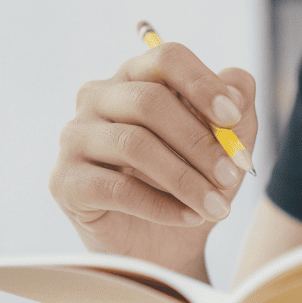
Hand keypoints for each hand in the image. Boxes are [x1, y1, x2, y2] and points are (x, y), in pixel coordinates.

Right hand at [49, 42, 257, 271]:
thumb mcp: (227, 144)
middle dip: (199, 142)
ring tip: (219, 206)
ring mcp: (75, 137)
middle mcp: (98, 98)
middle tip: (233, 175)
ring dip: (186, 179)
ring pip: (134, 145)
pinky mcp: (64, 180)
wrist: (167, 244)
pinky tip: (190, 217)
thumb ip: (237, 109)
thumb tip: (236, 87)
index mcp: (137, 76)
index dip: (202, 84)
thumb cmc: (195, 180)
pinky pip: (115, 188)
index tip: (233, 117)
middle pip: (149, 101)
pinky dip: (161, 206)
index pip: (166, 59)